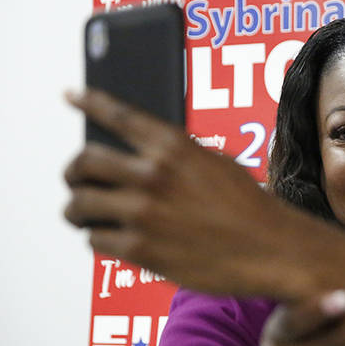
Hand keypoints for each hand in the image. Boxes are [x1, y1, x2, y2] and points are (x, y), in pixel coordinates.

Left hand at [63, 88, 323, 298]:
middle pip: (83, 162)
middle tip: (77, 183)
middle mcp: (153, 174)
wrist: (272, 250)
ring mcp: (143, 212)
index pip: (119, 116)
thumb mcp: (217, 164)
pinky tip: (115, 240)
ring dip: (78, 211)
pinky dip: (99, 240)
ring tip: (87, 216)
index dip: (89, 102)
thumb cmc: (249, 208)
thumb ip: (176, 156)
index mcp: (174, 147)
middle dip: (73, 173)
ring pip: (78, 204)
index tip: (71, 95)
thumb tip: (139, 157)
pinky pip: (94, 240)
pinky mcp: (139, 248)